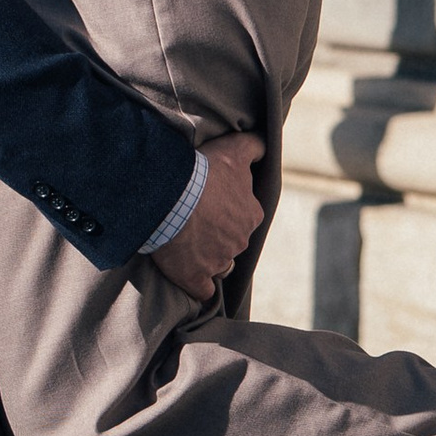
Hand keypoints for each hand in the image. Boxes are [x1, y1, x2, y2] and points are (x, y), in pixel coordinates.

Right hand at [150, 131, 266, 305]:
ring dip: (208, 257)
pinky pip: (203, 291)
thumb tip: (264, 145)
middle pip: (231, 240)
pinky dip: (199, 286)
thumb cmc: (203, 174)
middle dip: (217, 233)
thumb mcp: (233, 150)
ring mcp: (219, 262)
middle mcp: (240, 241)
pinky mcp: (196, 278)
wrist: (171, 198)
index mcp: (250, 214)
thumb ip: (253, 147)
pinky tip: (190, 277)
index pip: (244, 215)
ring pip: (219, 264)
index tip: (210, 203)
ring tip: (187, 245)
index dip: (227, 209)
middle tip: (194, 219)